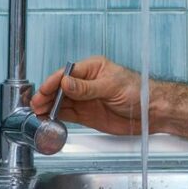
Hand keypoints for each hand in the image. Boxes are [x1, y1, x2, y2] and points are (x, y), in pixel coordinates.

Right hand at [30, 56, 147, 135]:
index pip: (67, 73)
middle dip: (47, 96)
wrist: (151, 112)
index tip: (45, 91)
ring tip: (38, 114)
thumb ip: (87, 88)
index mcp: (92, 69)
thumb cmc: (139, 91)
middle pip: (60, 88)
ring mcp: (85, 99)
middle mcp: (86, 83)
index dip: (54, 82)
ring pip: (61, 102)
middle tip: (36, 105)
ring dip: (49, 107)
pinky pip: (67, 114)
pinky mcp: (86, 115)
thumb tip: (66, 83)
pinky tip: (48, 119)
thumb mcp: (112, 86)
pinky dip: (56, 117)